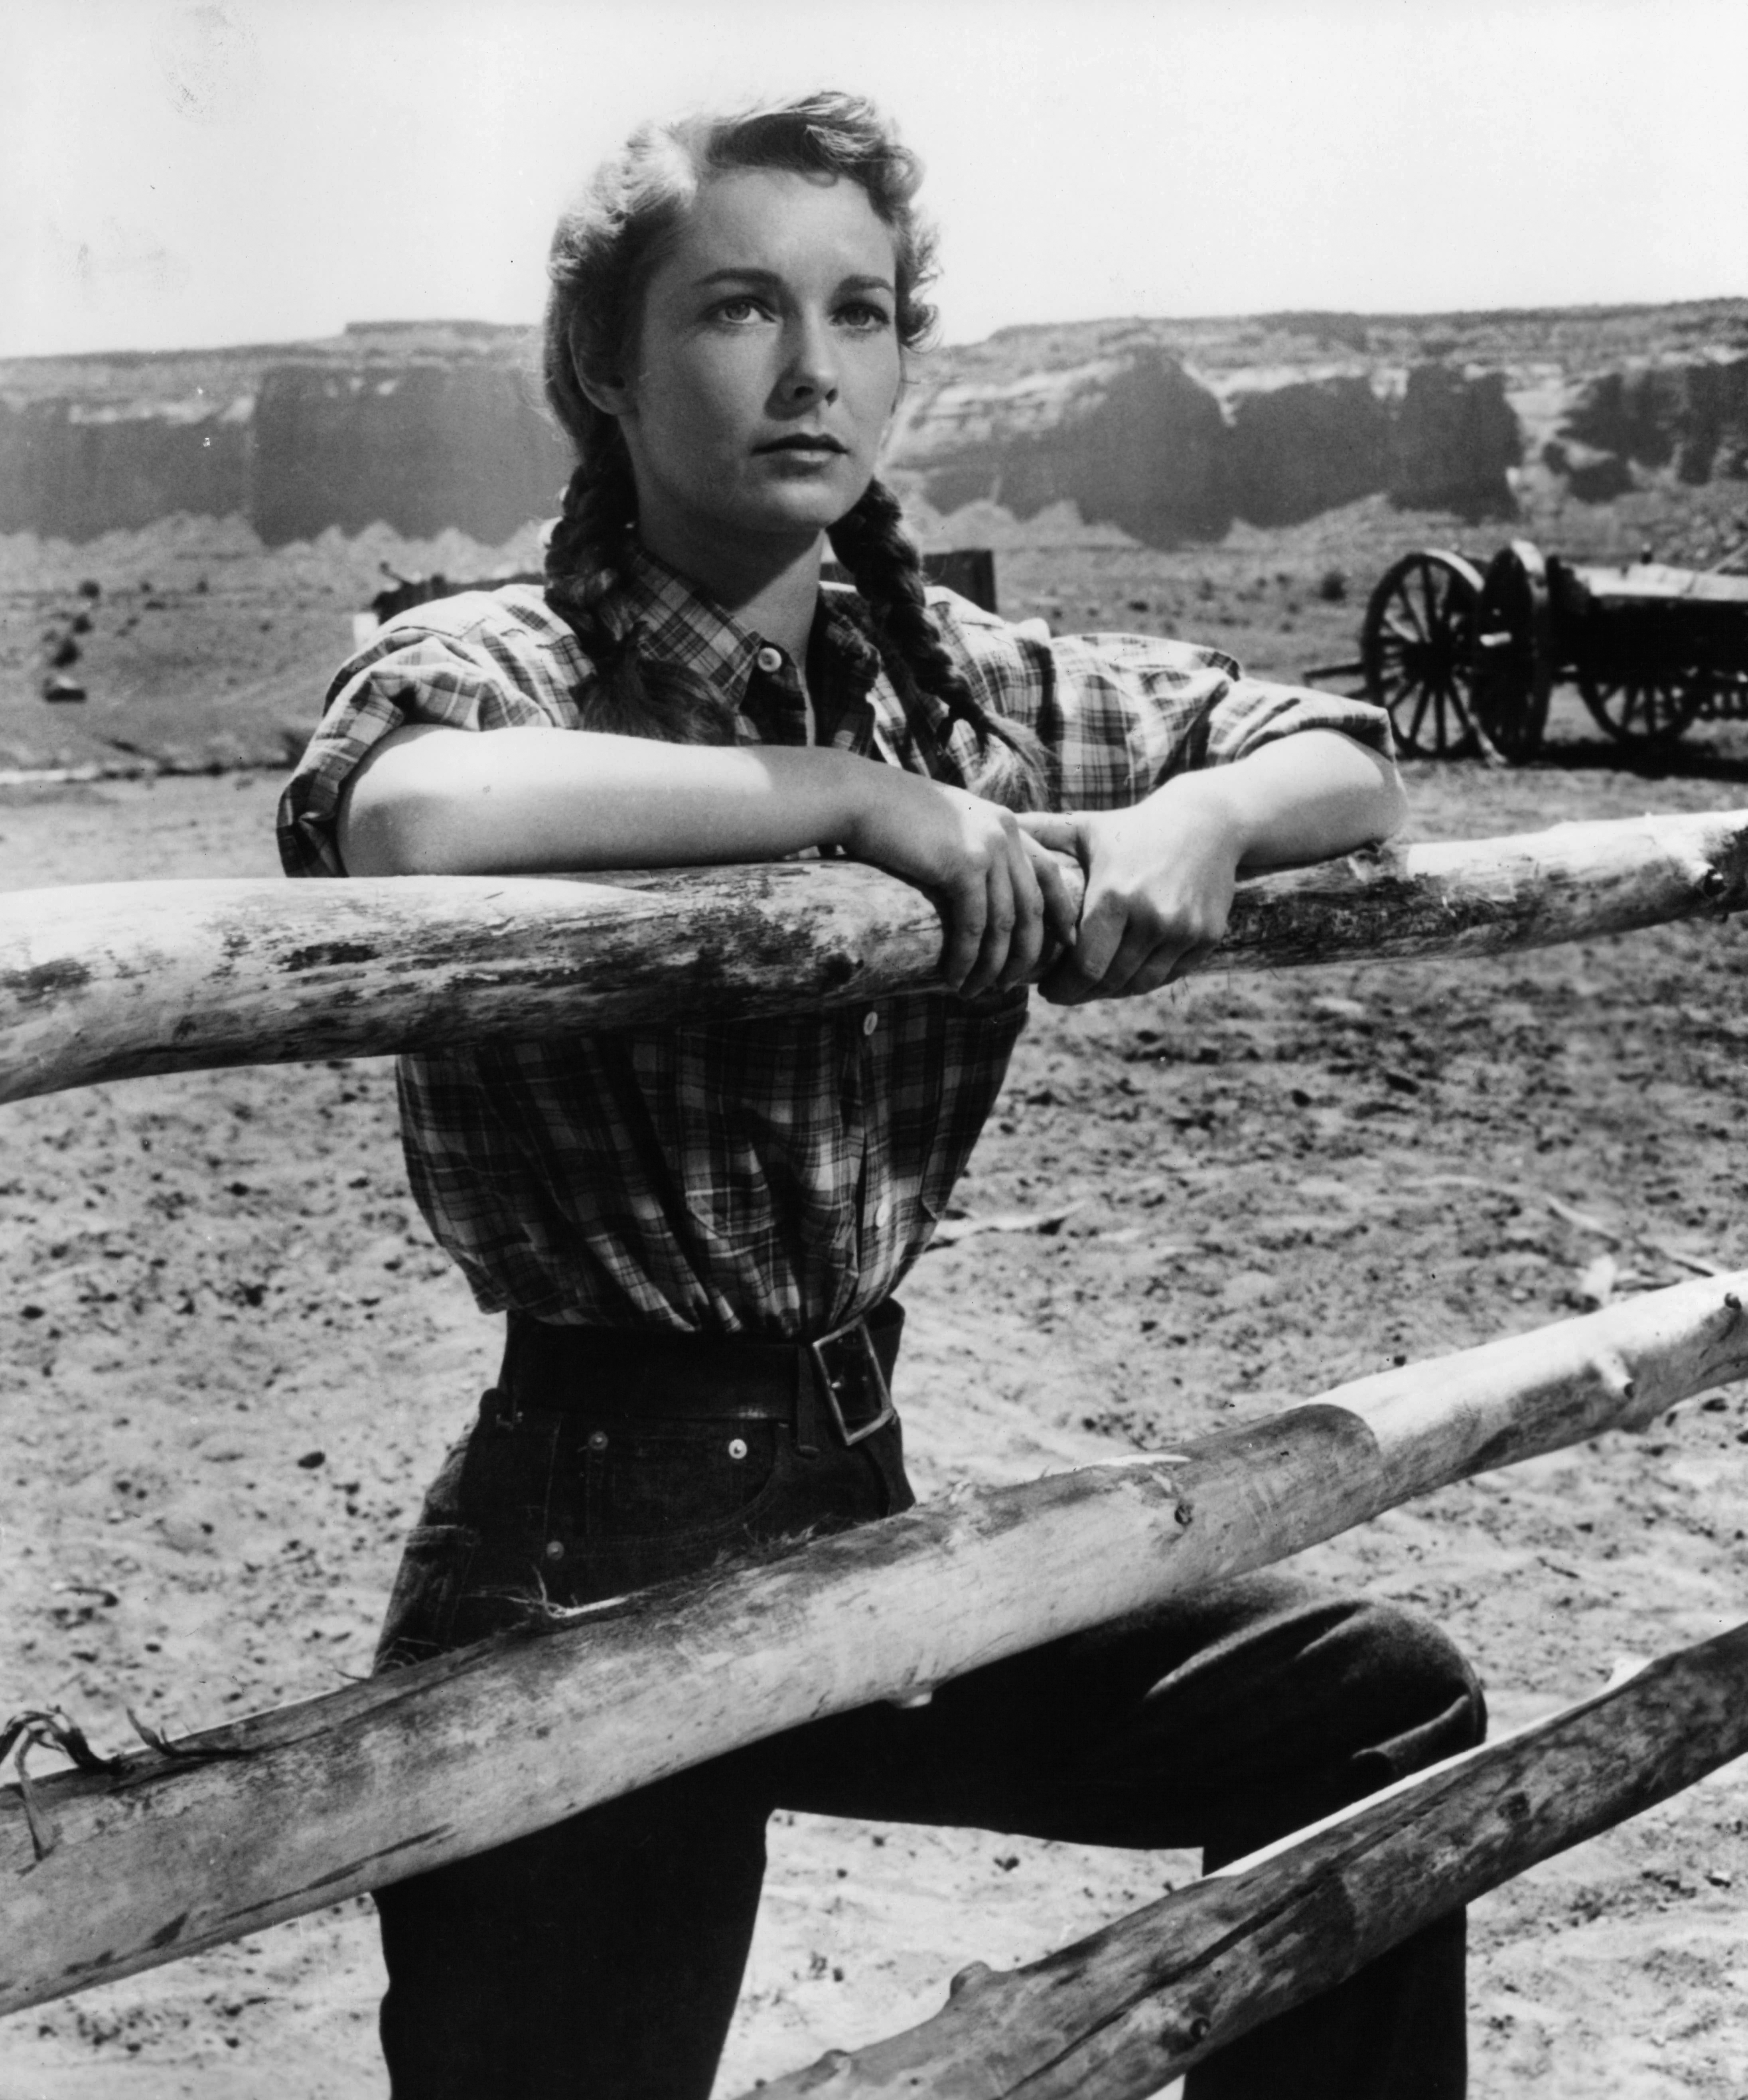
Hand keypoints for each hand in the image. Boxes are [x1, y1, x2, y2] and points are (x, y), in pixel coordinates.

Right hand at [845, 771, 1077, 995]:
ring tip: (977, 992)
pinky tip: (955, 978)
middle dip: (1026, 953)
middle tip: (1011, 985)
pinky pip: (974, 926)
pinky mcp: (962, 865)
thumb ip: (969, 846)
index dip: (1061, 910)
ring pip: (1005, 924)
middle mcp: (1004, 833)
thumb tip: (973, 884)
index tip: (1065, 942)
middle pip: (1032, 907)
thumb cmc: (890, 813)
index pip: (1049, 870)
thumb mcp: (946, 823)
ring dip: (993, 966)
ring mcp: (987, 848)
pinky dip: (967, 959)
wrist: (857, 796)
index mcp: (1004, 822)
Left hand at [1016, 781, 1243, 1003]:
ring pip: (1139, 984)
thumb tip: (992, 824)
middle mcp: (1153, 917)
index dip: (1063, 987)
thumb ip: (1040, 833)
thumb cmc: (1134, 827)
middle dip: (1080, 994)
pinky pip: (1168, 975)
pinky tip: (1123, 976)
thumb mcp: (1086, 828)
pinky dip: (1143, 981)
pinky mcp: (1206, 937)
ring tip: (1090, 987)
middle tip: (1062, 993)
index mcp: (1116, 895)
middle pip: (1110, 981)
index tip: (1045, 989)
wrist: (1208, 821)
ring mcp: (1183, 930)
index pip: (1085, 966)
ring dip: (1110, 992)